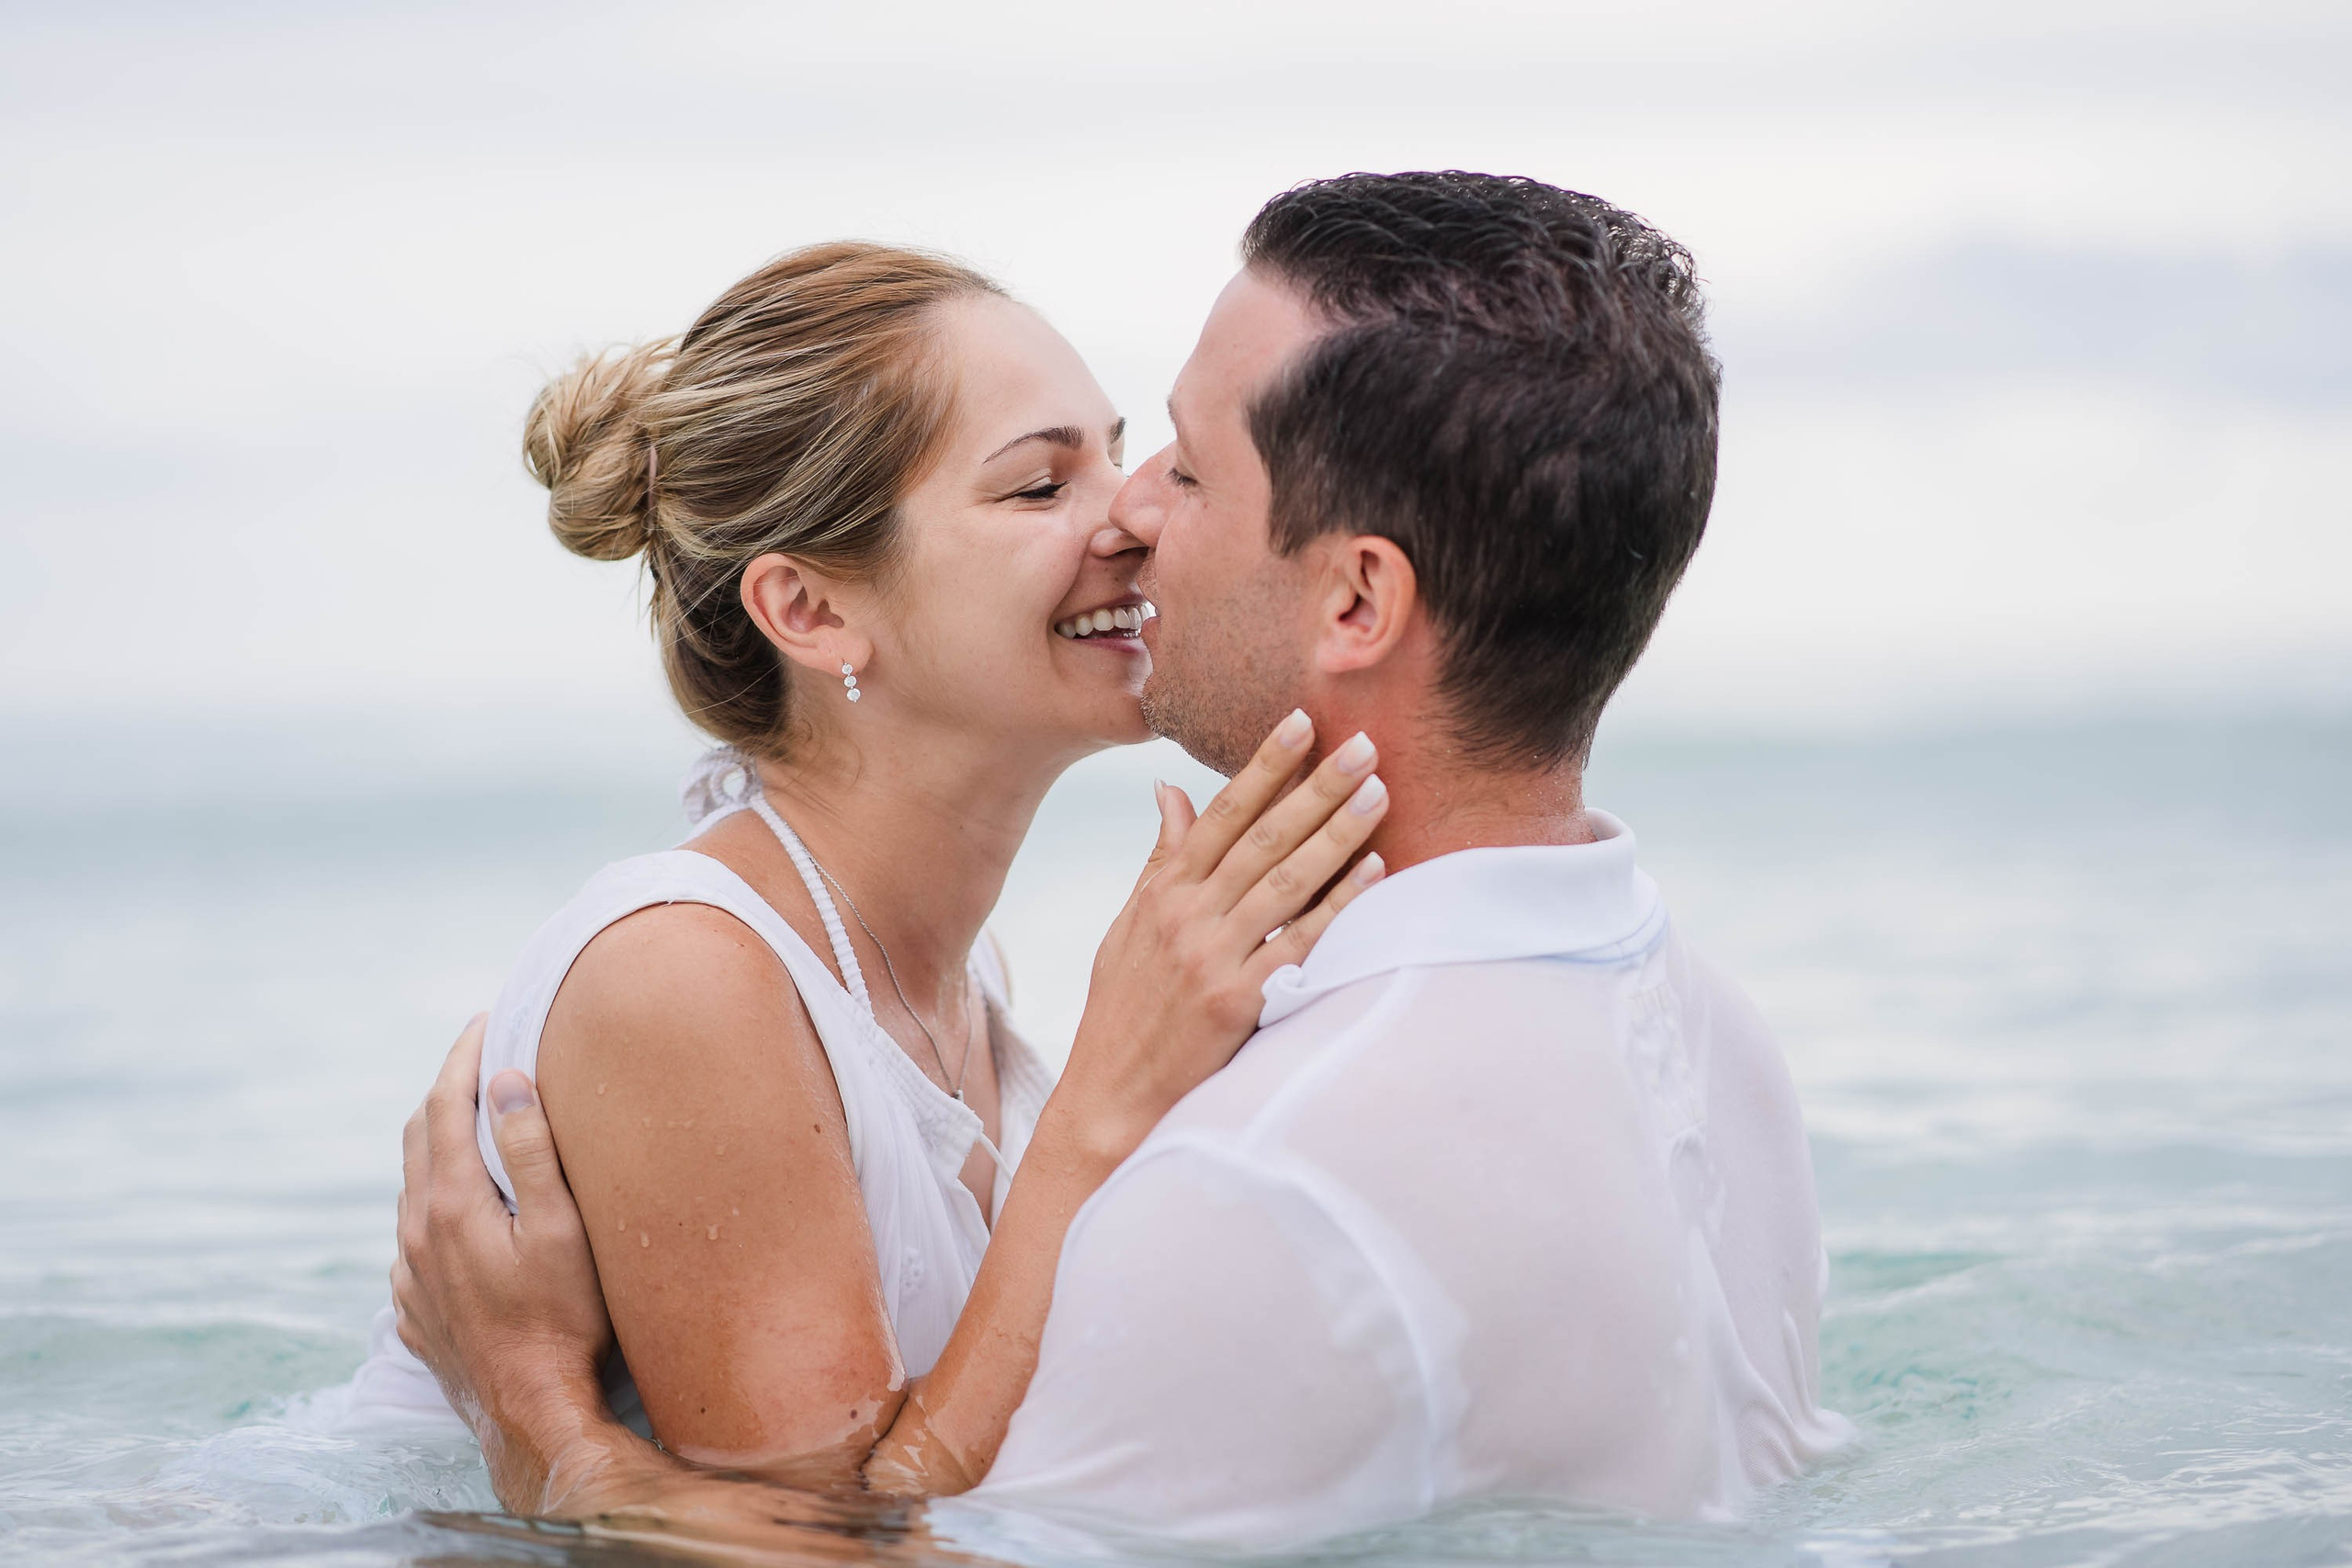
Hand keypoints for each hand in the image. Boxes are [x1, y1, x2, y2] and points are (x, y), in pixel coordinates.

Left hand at [392, 1014, 616, 1509]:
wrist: (528, 1414)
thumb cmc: (562, 1322)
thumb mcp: (562, 1230)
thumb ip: (531, 1152)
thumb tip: (504, 1081)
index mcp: (451, 1204)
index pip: (445, 1105)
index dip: (463, 1055)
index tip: (485, 1019)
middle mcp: (417, 1235)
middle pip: (418, 1137)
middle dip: (446, 1088)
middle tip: (480, 1056)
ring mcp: (410, 1276)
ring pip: (411, 1188)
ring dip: (437, 1144)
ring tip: (473, 1124)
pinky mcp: (414, 1311)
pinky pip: (413, 1237)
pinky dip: (434, 1201)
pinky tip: (461, 1211)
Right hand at [1053, 709, 1386, 1164]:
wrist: (1111, 1097)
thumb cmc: (1123, 1009)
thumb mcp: (1128, 926)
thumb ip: (1160, 858)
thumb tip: (1169, 789)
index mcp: (1162, 892)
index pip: (1221, 814)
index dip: (1263, 765)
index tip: (1302, 722)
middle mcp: (1187, 917)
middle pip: (1263, 838)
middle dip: (1316, 787)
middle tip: (1364, 744)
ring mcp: (1213, 958)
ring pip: (1287, 882)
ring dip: (1337, 834)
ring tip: (1378, 792)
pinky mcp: (1239, 1002)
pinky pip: (1300, 944)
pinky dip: (1339, 906)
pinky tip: (1373, 871)